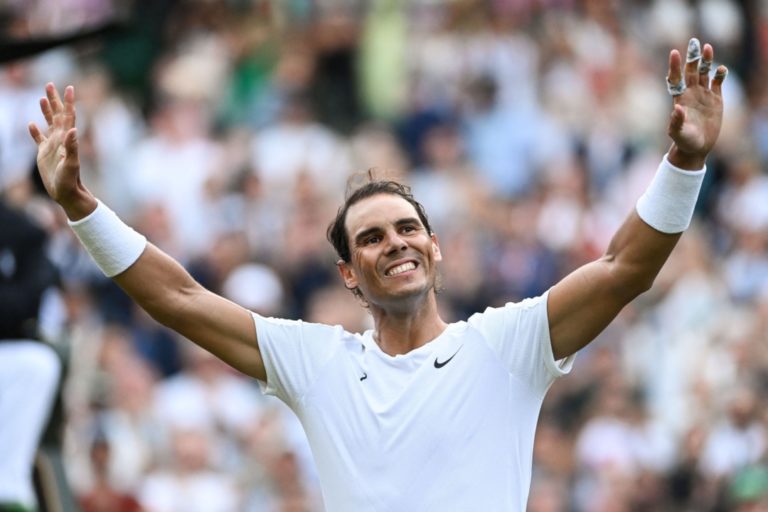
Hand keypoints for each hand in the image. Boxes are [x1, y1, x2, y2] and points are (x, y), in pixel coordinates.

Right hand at [28, 83, 95, 219]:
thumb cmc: (70, 181)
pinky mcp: (43, 154)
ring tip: (42, 98)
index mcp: (66, 139)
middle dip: (54, 100)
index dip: (68, 102)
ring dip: (46, 111)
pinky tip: (30, 124)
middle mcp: (60, 140)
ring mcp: (52, 146)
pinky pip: (38, 139)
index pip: (68, 116)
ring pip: (49, 124)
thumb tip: (72, 129)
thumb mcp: (71, 164)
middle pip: (57, 115)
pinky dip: (35, 131)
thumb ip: (72, 147)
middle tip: (49, 85)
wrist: (66, 193)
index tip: (68, 87)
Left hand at [665, 38, 726, 169]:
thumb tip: (678, 109)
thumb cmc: (684, 141)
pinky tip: (721, 69)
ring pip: (704, 73)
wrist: (697, 147)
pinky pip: (717, 82)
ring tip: (708, 47)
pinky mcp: (716, 99)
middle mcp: (690, 93)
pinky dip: (719, 75)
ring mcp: (703, 95)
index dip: (674, 66)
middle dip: (692, 57)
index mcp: (679, 99)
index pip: (676, 78)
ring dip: (706, 61)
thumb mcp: (678, 133)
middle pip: (691, 71)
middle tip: (694, 42)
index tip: (674, 52)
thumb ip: (676, 122)